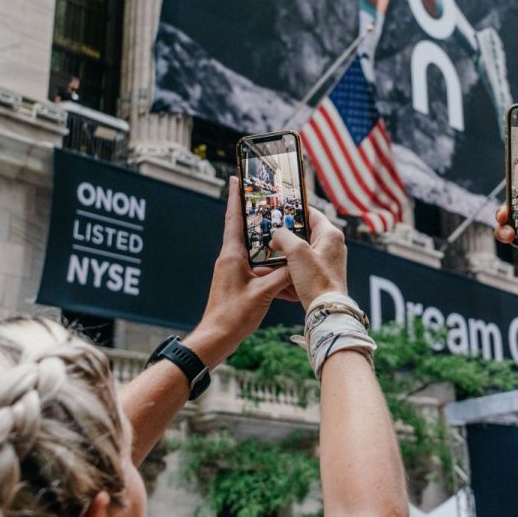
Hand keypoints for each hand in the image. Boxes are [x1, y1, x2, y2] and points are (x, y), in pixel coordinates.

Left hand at [187, 177, 294, 367]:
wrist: (217, 338)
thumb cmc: (233, 316)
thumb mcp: (263, 293)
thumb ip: (283, 276)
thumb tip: (299, 262)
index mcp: (232, 256)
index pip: (234, 219)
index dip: (235, 198)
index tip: (236, 178)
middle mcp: (230, 259)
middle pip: (244, 229)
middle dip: (255, 214)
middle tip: (267, 197)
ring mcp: (233, 270)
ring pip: (252, 248)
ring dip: (265, 239)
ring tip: (281, 228)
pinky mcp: (238, 281)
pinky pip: (255, 264)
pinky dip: (268, 261)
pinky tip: (282, 263)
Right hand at [271, 206, 347, 311]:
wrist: (326, 311)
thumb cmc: (317, 281)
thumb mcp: (297, 252)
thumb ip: (284, 236)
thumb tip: (276, 235)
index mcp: (330, 235)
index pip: (311, 213)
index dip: (294, 210)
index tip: (278, 210)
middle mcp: (330, 247)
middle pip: (303, 235)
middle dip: (284, 239)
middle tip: (268, 237)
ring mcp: (325, 263)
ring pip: (299, 255)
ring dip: (281, 258)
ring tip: (264, 260)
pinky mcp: (320, 277)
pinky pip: (300, 270)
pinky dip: (287, 272)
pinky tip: (271, 276)